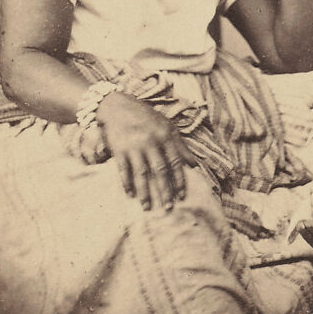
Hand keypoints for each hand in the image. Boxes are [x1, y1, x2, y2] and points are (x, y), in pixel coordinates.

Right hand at [96, 92, 196, 211]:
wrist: (118, 106)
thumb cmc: (146, 117)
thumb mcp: (167, 127)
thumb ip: (181, 146)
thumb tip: (195, 165)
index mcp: (165, 136)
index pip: (175, 162)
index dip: (180, 180)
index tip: (182, 196)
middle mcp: (151, 142)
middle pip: (160, 170)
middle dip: (165, 190)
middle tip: (168, 208)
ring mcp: (134, 146)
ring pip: (142, 173)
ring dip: (145, 192)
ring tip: (148, 207)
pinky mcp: (119, 149)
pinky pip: (123, 169)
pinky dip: (126, 183)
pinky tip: (130, 194)